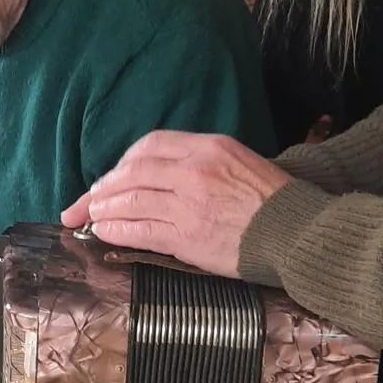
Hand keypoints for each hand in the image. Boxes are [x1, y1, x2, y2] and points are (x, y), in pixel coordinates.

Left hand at [62, 131, 289, 277]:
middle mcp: (194, 170)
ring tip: (89, 217)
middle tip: (84, 201)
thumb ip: (200, 162)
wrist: (297, 233)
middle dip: (101, 187)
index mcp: (208, 147)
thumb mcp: (239, 161)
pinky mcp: (186, 236)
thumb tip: (160, 174)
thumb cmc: (273, 201)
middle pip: (131, 172)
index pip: (150, 145)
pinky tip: (104, 232)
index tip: (111, 176)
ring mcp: (188, 203)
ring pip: (129, 200)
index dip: (123, 162)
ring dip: (102, 209)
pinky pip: (138, 229)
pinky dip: (115, 230)